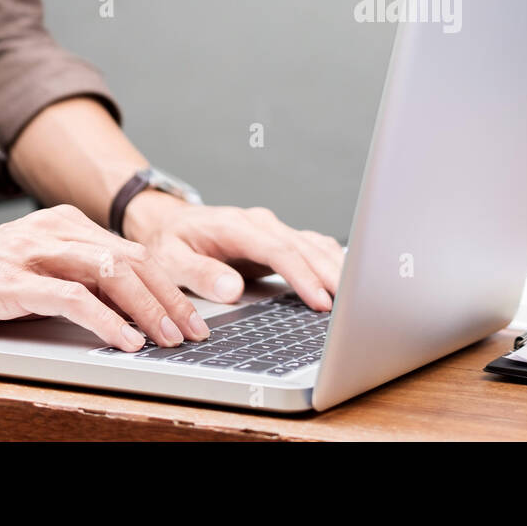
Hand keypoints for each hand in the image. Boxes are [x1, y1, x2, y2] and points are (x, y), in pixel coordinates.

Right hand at [0, 205, 209, 350]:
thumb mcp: (42, 270)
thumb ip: (82, 277)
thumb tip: (138, 304)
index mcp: (67, 223)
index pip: (134, 252)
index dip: (169, 285)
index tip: (192, 316)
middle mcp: (53, 229)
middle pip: (131, 260)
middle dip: (168, 299)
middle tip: (191, 332)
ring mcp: (31, 252)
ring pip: (108, 274)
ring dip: (145, 309)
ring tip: (167, 337)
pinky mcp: (9, 280)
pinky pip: (70, 298)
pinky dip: (105, 320)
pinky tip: (124, 338)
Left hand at [123, 192, 344, 311]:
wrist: (169, 222)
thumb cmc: (169, 242)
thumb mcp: (170, 260)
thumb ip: (199, 274)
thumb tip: (232, 289)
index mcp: (236, 226)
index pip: (279, 251)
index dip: (303, 276)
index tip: (320, 300)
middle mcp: (260, 223)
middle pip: (305, 247)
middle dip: (331, 274)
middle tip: (353, 303)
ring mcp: (271, 228)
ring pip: (313, 245)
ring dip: (336, 268)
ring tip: (357, 295)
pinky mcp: (277, 238)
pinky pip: (310, 246)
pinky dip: (330, 260)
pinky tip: (344, 276)